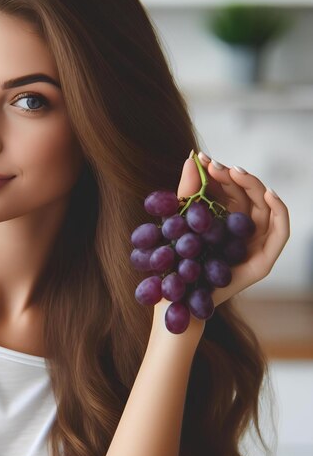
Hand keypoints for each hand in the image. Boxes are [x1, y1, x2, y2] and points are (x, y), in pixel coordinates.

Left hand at [176, 151, 289, 306]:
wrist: (174, 297)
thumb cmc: (175, 262)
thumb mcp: (178, 222)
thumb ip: (187, 193)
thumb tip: (192, 158)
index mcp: (223, 220)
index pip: (229, 190)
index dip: (220, 173)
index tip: (203, 159)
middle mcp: (241, 230)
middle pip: (249, 195)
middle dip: (235, 176)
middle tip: (216, 166)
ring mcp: (254, 244)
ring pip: (266, 208)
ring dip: (254, 186)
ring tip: (237, 172)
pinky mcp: (263, 261)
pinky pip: (280, 232)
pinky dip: (279, 211)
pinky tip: (268, 194)